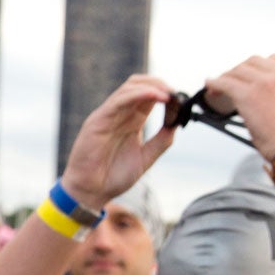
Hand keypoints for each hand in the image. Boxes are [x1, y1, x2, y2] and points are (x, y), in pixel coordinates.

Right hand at [60, 75, 177, 211]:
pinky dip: (138, 94)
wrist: (92, 191)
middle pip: (139, 85)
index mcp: (131, 121)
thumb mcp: (145, 158)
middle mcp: (119, 115)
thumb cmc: (114, 176)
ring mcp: (108, 115)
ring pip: (129, 87)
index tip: (182, 100)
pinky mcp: (98, 120)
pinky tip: (154, 96)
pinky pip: (118, 100)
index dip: (166, 94)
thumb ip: (161, 141)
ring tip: (169, 94)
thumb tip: (177, 123)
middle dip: (160, 84)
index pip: (148, 96)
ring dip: (151, 86)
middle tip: (176, 93)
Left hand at [201, 56, 274, 158]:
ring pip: (237, 71)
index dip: (258, 67)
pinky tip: (210, 85)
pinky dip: (215, 83)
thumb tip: (264, 96)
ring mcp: (264, 83)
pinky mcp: (248, 94)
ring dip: (227, 77)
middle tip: (232, 81)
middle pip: (253, 62)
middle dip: (240, 71)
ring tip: (219, 86)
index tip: (249, 74)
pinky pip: (225, 83)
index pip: (273, 59)